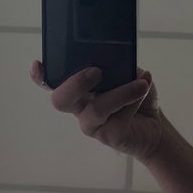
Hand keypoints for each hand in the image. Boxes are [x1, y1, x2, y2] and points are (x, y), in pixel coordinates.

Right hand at [29, 61, 163, 161]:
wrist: (155, 126)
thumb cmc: (136, 95)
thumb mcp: (127, 73)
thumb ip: (116, 65)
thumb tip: (114, 55)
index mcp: (78, 89)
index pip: (51, 83)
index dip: (40, 76)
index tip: (37, 64)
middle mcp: (79, 107)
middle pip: (60, 100)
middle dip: (75, 83)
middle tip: (97, 71)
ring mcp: (92, 125)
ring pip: (95, 110)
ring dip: (121, 93)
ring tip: (140, 84)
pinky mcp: (109, 137)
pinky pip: (119, 118)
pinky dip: (135, 100)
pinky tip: (144, 88)